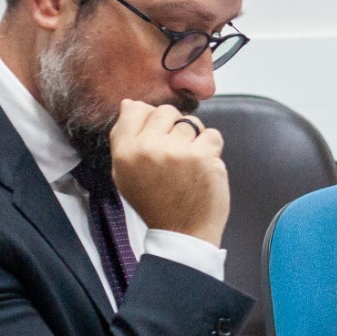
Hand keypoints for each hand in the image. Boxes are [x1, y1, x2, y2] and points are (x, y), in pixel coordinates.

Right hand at [108, 100, 229, 242]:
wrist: (183, 232)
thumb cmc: (156, 202)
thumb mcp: (125, 174)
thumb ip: (125, 137)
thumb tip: (130, 103)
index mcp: (125, 153)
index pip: (134, 110)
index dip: (150, 119)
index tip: (157, 135)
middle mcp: (149, 149)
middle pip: (166, 111)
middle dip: (174, 127)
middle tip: (175, 153)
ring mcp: (177, 152)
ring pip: (192, 122)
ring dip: (194, 138)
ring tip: (188, 162)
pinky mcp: (203, 157)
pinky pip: (212, 134)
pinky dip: (211, 148)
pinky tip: (203, 166)